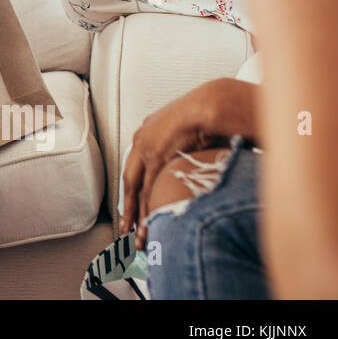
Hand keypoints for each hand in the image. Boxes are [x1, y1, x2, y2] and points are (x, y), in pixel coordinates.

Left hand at [119, 82, 226, 247]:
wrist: (212, 103)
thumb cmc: (210, 114)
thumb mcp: (191, 132)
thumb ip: (185, 147)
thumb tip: (193, 159)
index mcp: (150, 130)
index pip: (139, 166)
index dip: (137, 188)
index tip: (135, 204)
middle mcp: (142, 138)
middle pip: (130, 178)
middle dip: (129, 205)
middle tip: (126, 227)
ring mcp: (146, 147)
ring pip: (137, 187)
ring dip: (137, 213)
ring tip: (137, 235)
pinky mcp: (155, 155)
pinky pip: (149, 187)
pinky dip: (148, 207)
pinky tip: (148, 223)